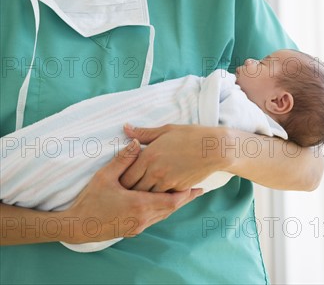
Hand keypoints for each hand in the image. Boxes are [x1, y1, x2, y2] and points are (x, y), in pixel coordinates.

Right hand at [63, 140, 202, 243]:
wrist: (77, 226)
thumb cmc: (90, 200)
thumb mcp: (105, 176)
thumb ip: (124, 159)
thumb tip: (136, 142)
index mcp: (139, 205)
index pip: (171, 200)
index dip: (185, 193)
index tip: (197, 184)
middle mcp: (142, 219)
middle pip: (170, 209)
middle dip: (184, 199)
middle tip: (198, 189)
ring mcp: (137, 226)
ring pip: (162, 215)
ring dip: (174, 205)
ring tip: (186, 194)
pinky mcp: (132, 230)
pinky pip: (153, 219)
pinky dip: (162, 210)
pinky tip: (164, 202)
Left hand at [120, 124, 222, 191]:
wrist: (213, 148)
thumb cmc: (190, 136)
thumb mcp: (165, 130)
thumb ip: (143, 133)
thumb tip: (125, 128)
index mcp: (149, 155)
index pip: (126, 175)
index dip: (120, 180)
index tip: (117, 180)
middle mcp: (155, 171)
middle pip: (133, 189)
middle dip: (128, 191)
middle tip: (123, 191)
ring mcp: (167, 182)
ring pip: (146, 196)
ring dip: (141, 196)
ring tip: (135, 196)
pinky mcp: (177, 189)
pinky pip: (161, 197)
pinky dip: (157, 197)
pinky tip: (153, 195)